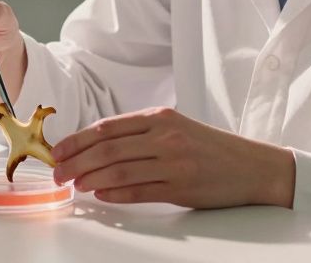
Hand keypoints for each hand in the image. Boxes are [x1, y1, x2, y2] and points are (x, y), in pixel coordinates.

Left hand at [50, 107, 295, 208]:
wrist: (252, 166)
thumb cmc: (210, 148)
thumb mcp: (176, 128)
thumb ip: (140, 134)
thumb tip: (96, 146)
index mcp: (160, 117)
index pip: (108, 127)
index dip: (78, 140)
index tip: (59, 151)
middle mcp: (165, 136)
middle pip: (107, 148)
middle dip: (76, 161)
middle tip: (58, 173)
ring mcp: (173, 162)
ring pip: (119, 169)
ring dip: (91, 178)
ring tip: (74, 184)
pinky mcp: (181, 187)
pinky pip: (139, 191)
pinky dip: (115, 193)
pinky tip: (100, 194)